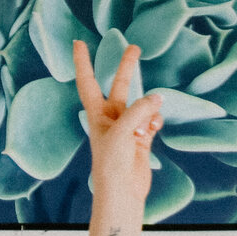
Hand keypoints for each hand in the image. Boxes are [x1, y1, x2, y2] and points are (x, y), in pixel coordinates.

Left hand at [73, 41, 161, 208]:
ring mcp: (128, 127)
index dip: (83, 62)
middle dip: (128, 67)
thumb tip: (157, 99)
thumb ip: (140, 109)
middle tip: (135, 48)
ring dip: (149, 110)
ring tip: (145, 126)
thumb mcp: (122, 130)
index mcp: (97, 114)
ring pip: (143, 104)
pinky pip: (153, 120)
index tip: (78, 43)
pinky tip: (153, 130)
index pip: (88, 81)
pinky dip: (155, 122)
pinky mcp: (142, 138)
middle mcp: (112, 117)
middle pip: (121, 84)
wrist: (123, 192)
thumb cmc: (112, 163)